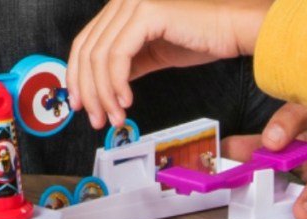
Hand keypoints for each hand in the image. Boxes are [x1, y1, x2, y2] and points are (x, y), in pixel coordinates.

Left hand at [67, 0, 271, 128]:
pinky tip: (126, 100)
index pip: (83, 44)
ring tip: (114, 116)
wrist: (231, 31)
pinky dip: (117, 83)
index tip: (79, 104)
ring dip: (104, 94)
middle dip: (89, 92)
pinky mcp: (146, 13)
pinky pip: (118, 56)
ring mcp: (132, 3)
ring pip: (100, 58)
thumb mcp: (147, 56)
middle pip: (87, 52)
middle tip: (96, 118)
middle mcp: (122, 1)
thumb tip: (97, 88)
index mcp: (119, 9)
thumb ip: (122, 66)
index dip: (76, 77)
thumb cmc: (197, 40)